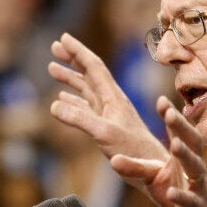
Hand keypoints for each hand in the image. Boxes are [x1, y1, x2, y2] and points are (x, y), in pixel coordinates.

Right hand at [48, 33, 168, 162]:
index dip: (78, 51)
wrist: (153, 170)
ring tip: (53, 68)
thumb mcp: (104, 134)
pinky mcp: (108, 127)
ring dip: (71, 77)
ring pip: (87, 89)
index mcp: (114, 98)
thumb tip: (53, 104)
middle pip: (90, 73)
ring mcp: (110, 114)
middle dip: (72, 59)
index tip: (63, 37)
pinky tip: (62, 99)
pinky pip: (87, 107)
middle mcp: (112, 101)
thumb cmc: (134, 152)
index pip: (94, 67)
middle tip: (54, 46)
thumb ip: (80, 118)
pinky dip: (73, 100)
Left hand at [112, 96, 206, 206]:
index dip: (173, 116)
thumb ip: (137, 165)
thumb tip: (113, 157)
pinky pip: (191, 202)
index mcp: (186, 156)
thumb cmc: (179, 191)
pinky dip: (182, 197)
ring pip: (196, 169)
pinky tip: (171, 193)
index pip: (181, 132)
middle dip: (182, 128)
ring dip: (186, 156)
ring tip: (175, 145)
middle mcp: (196, 168)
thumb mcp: (157, 175)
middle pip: (194, 143)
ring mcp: (199, 187)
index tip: (162, 100)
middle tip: (170, 114)